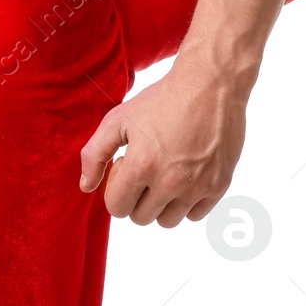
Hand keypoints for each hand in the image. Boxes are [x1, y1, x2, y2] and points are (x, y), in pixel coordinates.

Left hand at [78, 59, 246, 226]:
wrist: (210, 84)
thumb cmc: (162, 99)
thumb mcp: (119, 118)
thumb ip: (95, 154)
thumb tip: (86, 186)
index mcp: (142, 165)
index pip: (116, 208)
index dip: (116, 188)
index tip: (126, 166)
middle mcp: (170, 182)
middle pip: (140, 218)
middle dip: (136, 197)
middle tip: (146, 167)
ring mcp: (197, 186)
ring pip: (167, 222)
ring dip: (161, 203)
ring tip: (165, 173)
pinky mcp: (219, 186)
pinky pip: (195, 215)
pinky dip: (187, 202)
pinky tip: (186, 174)